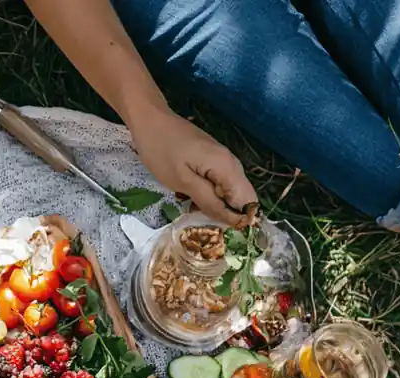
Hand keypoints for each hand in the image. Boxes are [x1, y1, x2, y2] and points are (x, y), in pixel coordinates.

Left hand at [128, 108, 256, 226]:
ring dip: (218, 206)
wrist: (150, 120)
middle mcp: (232, 163)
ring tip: (198, 216)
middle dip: (229, 216)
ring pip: (230, 192)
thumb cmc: (162, 150)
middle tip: (206, 228)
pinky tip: (194, 201)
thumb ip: (209, 201)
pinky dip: (210, 195)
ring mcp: (223, 160)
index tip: (222, 235)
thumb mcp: (183, 181)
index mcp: (228, 167)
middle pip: (242, 198)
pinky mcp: (212, 160)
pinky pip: (219, 184)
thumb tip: (233, 220)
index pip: (248, 201)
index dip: (241, 220)